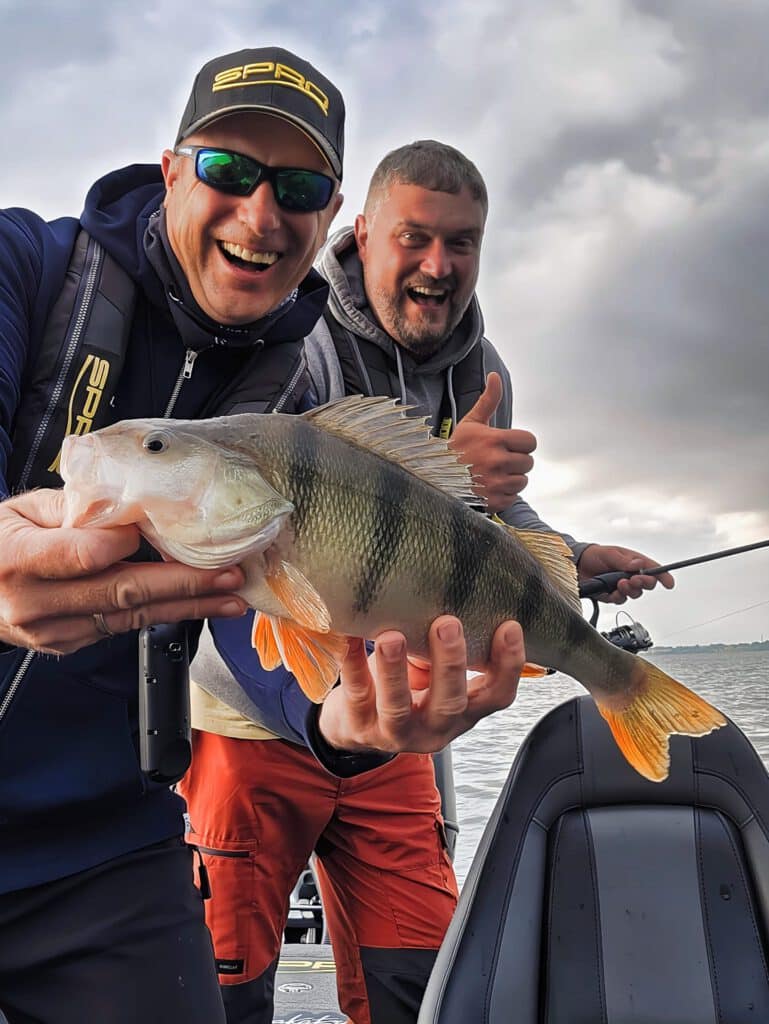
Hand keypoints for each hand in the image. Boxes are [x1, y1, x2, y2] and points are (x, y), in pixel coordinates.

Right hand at [0, 489, 247, 653]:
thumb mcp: (24, 510)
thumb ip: (75, 506)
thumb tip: (133, 502)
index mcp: (18, 560)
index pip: (85, 555)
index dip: (125, 542)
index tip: (159, 527)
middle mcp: (36, 603)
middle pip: (122, 592)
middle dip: (185, 584)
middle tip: (230, 574)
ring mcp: (54, 631)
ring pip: (132, 618)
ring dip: (188, 606)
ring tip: (231, 596)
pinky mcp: (70, 645)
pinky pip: (124, 627)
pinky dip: (164, 613)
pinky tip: (199, 603)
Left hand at [317, 616, 524, 753]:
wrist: (356, 727)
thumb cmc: (404, 690)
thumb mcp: (432, 674)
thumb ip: (444, 648)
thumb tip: (451, 594)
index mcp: (462, 711)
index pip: (497, 695)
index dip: (508, 665)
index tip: (510, 626)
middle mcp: (435, 727)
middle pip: (450, 702)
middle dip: (450, 662)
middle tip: (447, 623)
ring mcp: (395, 732)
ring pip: (398, 706)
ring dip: (396, 670)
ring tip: (392, 637)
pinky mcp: (360, 726)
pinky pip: (357, 694)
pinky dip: (353, 663)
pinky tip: (349, 635)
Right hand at [449, 372, 535, 512]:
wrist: (434, 478)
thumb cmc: (456, 448)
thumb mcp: (471, 423)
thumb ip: (488, 400)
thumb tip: (495, 375)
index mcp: (494, 440)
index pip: (530, 442)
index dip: (521, 443)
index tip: (507, 445)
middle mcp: (497, 461)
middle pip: (528, 463)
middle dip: (515, 461)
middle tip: (496, 461)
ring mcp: (495, 483)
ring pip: (522, 481)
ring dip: (510, 479)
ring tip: (491, 474)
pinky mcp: (493, 501)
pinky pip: (513, 498)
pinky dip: (503, 495)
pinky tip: (488, 487)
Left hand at [577, 543, 674, 603]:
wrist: (576, 565)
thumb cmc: (594, 555)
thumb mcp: (609, 554)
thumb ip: (623, 561)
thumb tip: (638, 564)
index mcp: (633, 562)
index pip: (653, 569)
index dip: (663, 576)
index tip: (669, 583)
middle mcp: (630, 575)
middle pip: (647, 584)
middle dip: (644, 583)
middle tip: (635, 579)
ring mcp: (622, 586)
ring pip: (635, 593)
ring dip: (630, 590)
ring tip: (620, 583)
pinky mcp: (612, 595)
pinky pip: (621, 600)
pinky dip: (619, 596)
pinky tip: (613, 591)